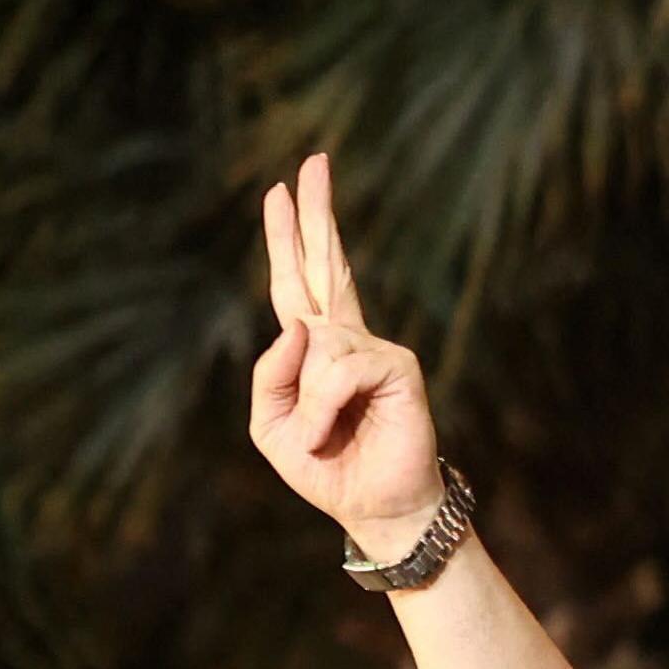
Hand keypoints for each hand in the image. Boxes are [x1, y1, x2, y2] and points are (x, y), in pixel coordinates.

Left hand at [247, 154, 446, 559]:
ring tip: (321, 439)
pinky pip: (337, 370)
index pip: (297, 280)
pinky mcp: (398, 365)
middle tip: (314, 161)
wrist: (374, 507)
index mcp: (315, 347)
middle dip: (317, 212)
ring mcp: (375, 347)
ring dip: (308, 405)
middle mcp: (347, 337)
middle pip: (328, 262)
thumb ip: (270, 372)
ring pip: (315, 346)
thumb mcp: (270, 424)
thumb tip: (299, 326)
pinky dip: (323, 407)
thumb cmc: (326, 467)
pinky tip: (333, 431)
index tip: (281, 189)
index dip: (288, 236)